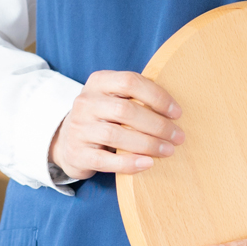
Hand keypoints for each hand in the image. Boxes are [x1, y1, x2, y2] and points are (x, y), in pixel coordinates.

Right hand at [47, 70, 182, 180]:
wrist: (68, 141)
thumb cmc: (103, 117)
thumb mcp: (113, 99)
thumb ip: (136, 97)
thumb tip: (174, 110)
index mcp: (98, 82)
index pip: (129, 82)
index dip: (156, 96)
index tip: (176, 113)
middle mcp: (85, 102)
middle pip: (125, 110)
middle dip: (157, 124)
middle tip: (178, 136)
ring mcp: (79, 128)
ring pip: (115, 135)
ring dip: (147, 144)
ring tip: (168, 150)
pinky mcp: (78, 153)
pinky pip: (105, 160)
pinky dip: (129, 163)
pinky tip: (148, 163)